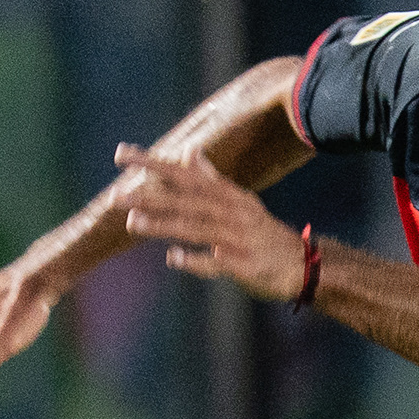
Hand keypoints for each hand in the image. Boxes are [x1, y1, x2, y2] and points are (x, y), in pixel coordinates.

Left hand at [117, 142, 312, 301]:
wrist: (303, 264)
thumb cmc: (263, 233)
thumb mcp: (240, 201)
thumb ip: (212, 179)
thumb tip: (190, 152)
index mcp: (228, 195)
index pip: (184, 174)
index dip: (154, 163)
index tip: (121, 154)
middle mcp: (232, 212)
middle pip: (187, 200)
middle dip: (151, 196)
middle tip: (116, 196)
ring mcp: (239, 239)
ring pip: (198, 228)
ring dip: (166, 224)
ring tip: (133, 222)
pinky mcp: (246, 265)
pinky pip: (218, 262)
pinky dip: (198, 260)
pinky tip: (173, 259)